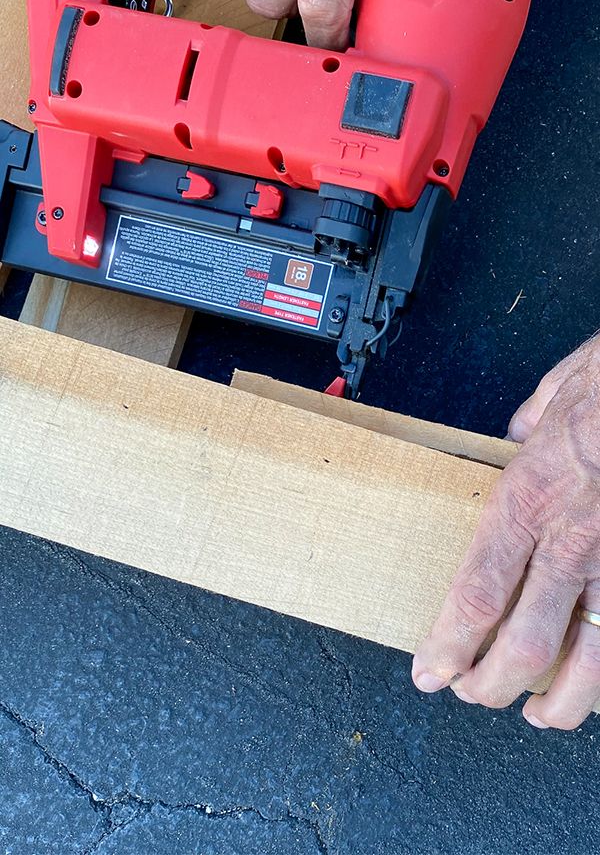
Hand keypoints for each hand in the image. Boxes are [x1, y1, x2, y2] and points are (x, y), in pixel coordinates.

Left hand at [412, 335, 599, 729]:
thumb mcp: (559, 387)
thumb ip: (532, 419)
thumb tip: (521, 429)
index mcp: (529, 500)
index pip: (476, 594)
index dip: (450, 644)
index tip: (431, 672)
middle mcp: (571, 542)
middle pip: (523, 642)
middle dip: (491, 684)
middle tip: (473, 696)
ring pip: (589, 660)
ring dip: (561, 701)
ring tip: (540, 717)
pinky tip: (598, 684)